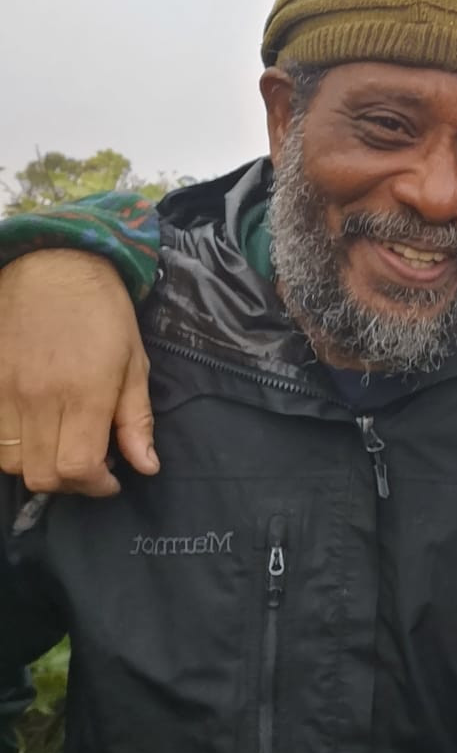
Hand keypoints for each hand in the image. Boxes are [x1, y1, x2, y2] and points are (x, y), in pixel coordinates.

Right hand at [0, 250, 157, 493]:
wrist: (51, 266)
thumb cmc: (103, 313)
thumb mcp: (135, 363)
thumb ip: (136, 419)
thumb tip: (146, 466)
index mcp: (83, 393)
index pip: (77, 468)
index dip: (97, 486)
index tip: (113, 480)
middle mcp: (37, 398)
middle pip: (42, 474)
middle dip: (71, 484)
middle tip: (93, 467)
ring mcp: (3, 392)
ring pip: (10, 462)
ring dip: (40, 466)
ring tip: (65, 448)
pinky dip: (14, 448)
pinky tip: (38, 432)